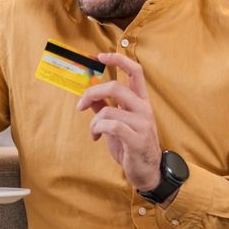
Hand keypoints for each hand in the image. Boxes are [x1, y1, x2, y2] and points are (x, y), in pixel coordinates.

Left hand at [76, 53, 162, 190]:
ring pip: (109, 110)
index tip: (101, 56)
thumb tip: (89, 94)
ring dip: (94, 121)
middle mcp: (144, 109)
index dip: (118, 60)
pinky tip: (97, 137)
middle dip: (92, 93)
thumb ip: (105, 108)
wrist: (147, 172)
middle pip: (116, 87)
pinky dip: (98, 130)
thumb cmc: (132, 147)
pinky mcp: (137, 139)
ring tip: (94, 132)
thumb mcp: (116, 124)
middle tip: (81, 105)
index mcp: (141, 101)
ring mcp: (142, 123)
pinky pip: (111, 125)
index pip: (135, 72)